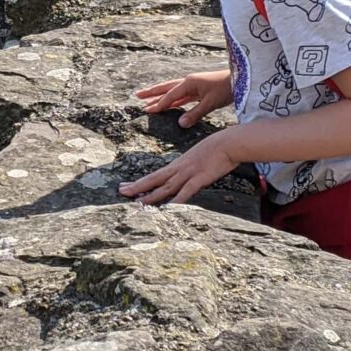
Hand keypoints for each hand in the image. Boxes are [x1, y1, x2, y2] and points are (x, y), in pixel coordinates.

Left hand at [119, 131, 241, 205]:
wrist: (229, 142)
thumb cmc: (217, 148)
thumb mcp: (198, 157)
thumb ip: (190, 167)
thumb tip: (184, 177)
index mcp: (178, 164)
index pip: (155, 175)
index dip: (140, 182)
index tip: (126, 185)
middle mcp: (179, 169)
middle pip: (154, 179)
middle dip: (137, 187)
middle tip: (121, 192)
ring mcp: (189, 173)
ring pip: (166, 187)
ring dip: (152, 195)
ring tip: (138, 202)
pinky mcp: (200, 178)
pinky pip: (186, 191)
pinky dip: (177, 200)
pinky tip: (169, 208)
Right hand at [133, 68, 234, 128]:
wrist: (241, 80)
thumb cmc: (226, 89)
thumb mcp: (210, 103)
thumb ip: (195, 114)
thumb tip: (180, 124)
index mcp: (189, 83)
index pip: (170, 96)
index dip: (159, 104)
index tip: (147, 110)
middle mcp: (188, 82)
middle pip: (166, 88)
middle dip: (152, 93)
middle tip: (137, 95)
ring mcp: (193, 85)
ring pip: (173, 91)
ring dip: (161, 95)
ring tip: (148, 99)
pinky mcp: (199, 89)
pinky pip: (182, 95)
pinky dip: (174, 100)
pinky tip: (169, 104)